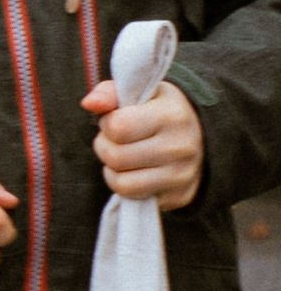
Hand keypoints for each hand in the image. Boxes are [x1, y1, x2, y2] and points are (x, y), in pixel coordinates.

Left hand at [89, 66, 205, 208]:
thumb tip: (89, 103)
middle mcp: (181, 147)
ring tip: (122, 155)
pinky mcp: (178, 196)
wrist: (201, 135)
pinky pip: (132, 197)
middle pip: (116, 157)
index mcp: (172, 115)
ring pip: (121, 183)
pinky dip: (123, 186)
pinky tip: (132, 172)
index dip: (107, 123)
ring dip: (112, 169)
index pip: (118, 127)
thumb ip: (109, 93)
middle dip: (105, 147)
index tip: (115, 119)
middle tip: (115, 140)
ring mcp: (182, 175)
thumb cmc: (159, 110)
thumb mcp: (139, 92)